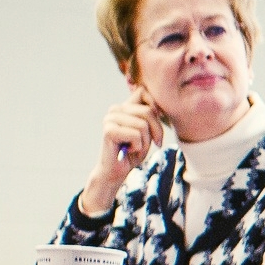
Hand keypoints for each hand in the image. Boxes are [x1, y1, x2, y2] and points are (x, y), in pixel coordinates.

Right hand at [80, 89, 165, 215]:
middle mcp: (115, 109)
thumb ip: (151, 116)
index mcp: (124, 106)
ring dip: (144, 142)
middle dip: (155, 131)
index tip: (153, 128)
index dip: (155, 110)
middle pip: (148, 112)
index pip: (144, 92)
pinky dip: (137, 147)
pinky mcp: (108, 130)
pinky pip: (136, 135)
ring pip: (143, 125)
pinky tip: (126, 150)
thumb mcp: (148, 131)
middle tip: (145, 144)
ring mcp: (110, 118)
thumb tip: (156, 107)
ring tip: (133, 147)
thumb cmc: (133, 151)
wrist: (116, 172)